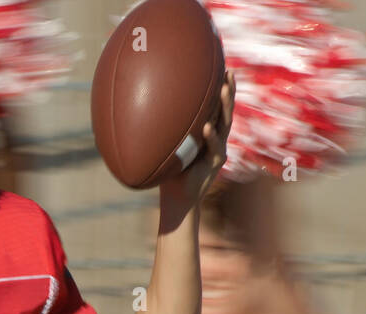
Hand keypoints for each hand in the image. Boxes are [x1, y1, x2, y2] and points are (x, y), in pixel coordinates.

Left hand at [159, 70, 235, 208]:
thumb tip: (136, 104)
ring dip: (225, 106)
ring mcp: (218, 148)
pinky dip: (210, 136)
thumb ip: (160, 127)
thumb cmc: (170, 169)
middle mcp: (216, 136)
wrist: (177, 196)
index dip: (219, 86)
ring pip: (225, 124)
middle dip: (228, 90)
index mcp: (207, 129)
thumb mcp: (166, 143)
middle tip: (228, 71)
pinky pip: (215, 146)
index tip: (219, 66)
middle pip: (226, 108)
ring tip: (223, 90)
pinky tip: (206, 126)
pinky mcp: (216, 162)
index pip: (215, 104)